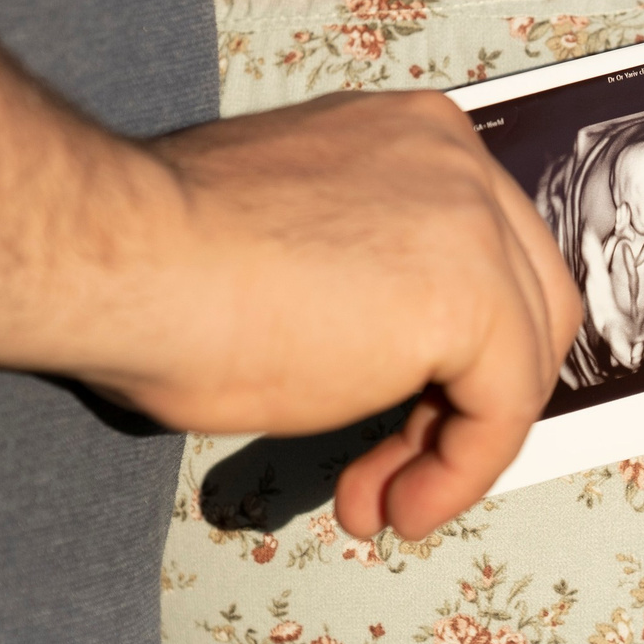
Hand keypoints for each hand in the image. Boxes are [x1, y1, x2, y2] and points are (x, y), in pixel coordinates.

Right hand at [93, 91, 581, 540]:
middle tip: (391, 468)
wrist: (123, 261)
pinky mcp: (474, 298)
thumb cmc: (160, 259)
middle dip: (460, 404)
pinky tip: (400, 505)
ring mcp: (472, 223)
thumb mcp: (291, 253)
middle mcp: (455, 164)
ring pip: (519, 360)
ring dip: (454, 449)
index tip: (385, 419)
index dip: (443, 355)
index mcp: (409, 138)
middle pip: (520, 305)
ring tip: (383, 503)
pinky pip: (502, 408)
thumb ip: (355, 281)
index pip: (480, 257)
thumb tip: (373, 348)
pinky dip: (462, 471)